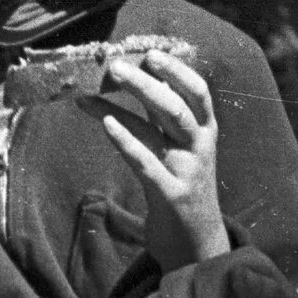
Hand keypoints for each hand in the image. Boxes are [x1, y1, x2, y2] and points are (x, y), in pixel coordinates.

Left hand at [85, 52, 227, 270]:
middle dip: (146, 83)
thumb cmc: (183, 188)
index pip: (198, 93)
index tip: (151, 52)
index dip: (176, 71)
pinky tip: (105, 123)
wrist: (197, 245)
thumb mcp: (183, 150)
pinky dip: (125, 141)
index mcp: (205, 132)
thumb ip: (167, 119)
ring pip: (157, 130)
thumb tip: (143, 79)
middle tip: (116, 64)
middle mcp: (200, 148)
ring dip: (123, 106)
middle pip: (175, 106)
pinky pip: (145, 162)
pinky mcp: (170, 195)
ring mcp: (187, 171)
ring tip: (91, 91)